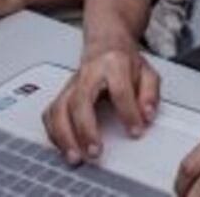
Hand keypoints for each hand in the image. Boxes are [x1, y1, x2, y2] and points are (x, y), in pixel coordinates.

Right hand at [43, 40, 159, 165]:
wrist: (107, 43)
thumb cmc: (125, 61)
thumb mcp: (147, 72)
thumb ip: (150, 94)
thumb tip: (147, 115)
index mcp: (115, 64)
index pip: (120, 90)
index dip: (128, 113)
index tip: (135, 131)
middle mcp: (89, 73)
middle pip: (80, 100)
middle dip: (86, 129)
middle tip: (95, 151)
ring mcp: (72, 83)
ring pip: (58, 109)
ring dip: (64, 136)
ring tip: (75, 156)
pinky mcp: (62, 93)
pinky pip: (50, 114)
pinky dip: (54, 134)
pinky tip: (64, 147)